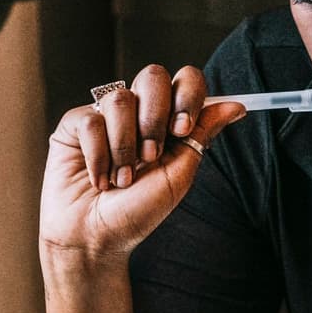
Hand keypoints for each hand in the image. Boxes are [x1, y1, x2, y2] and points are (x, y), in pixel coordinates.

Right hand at [39, 64, 244, 265]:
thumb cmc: (137, 212)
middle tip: (150, 156)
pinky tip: (98, 178)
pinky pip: (90, 120)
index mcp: (166, 119)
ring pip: (119, 99)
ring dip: (124, 147)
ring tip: (122, 179)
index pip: (184, 80)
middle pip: (152, 75)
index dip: (187, 96)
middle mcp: (136, 111)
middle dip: (154, 117)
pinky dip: (98, 156)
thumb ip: (201, 135)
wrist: (95, 237)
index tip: (182, 129)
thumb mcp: (178, 175)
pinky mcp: (74, 125)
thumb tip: (237, 105)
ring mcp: (104, 115)